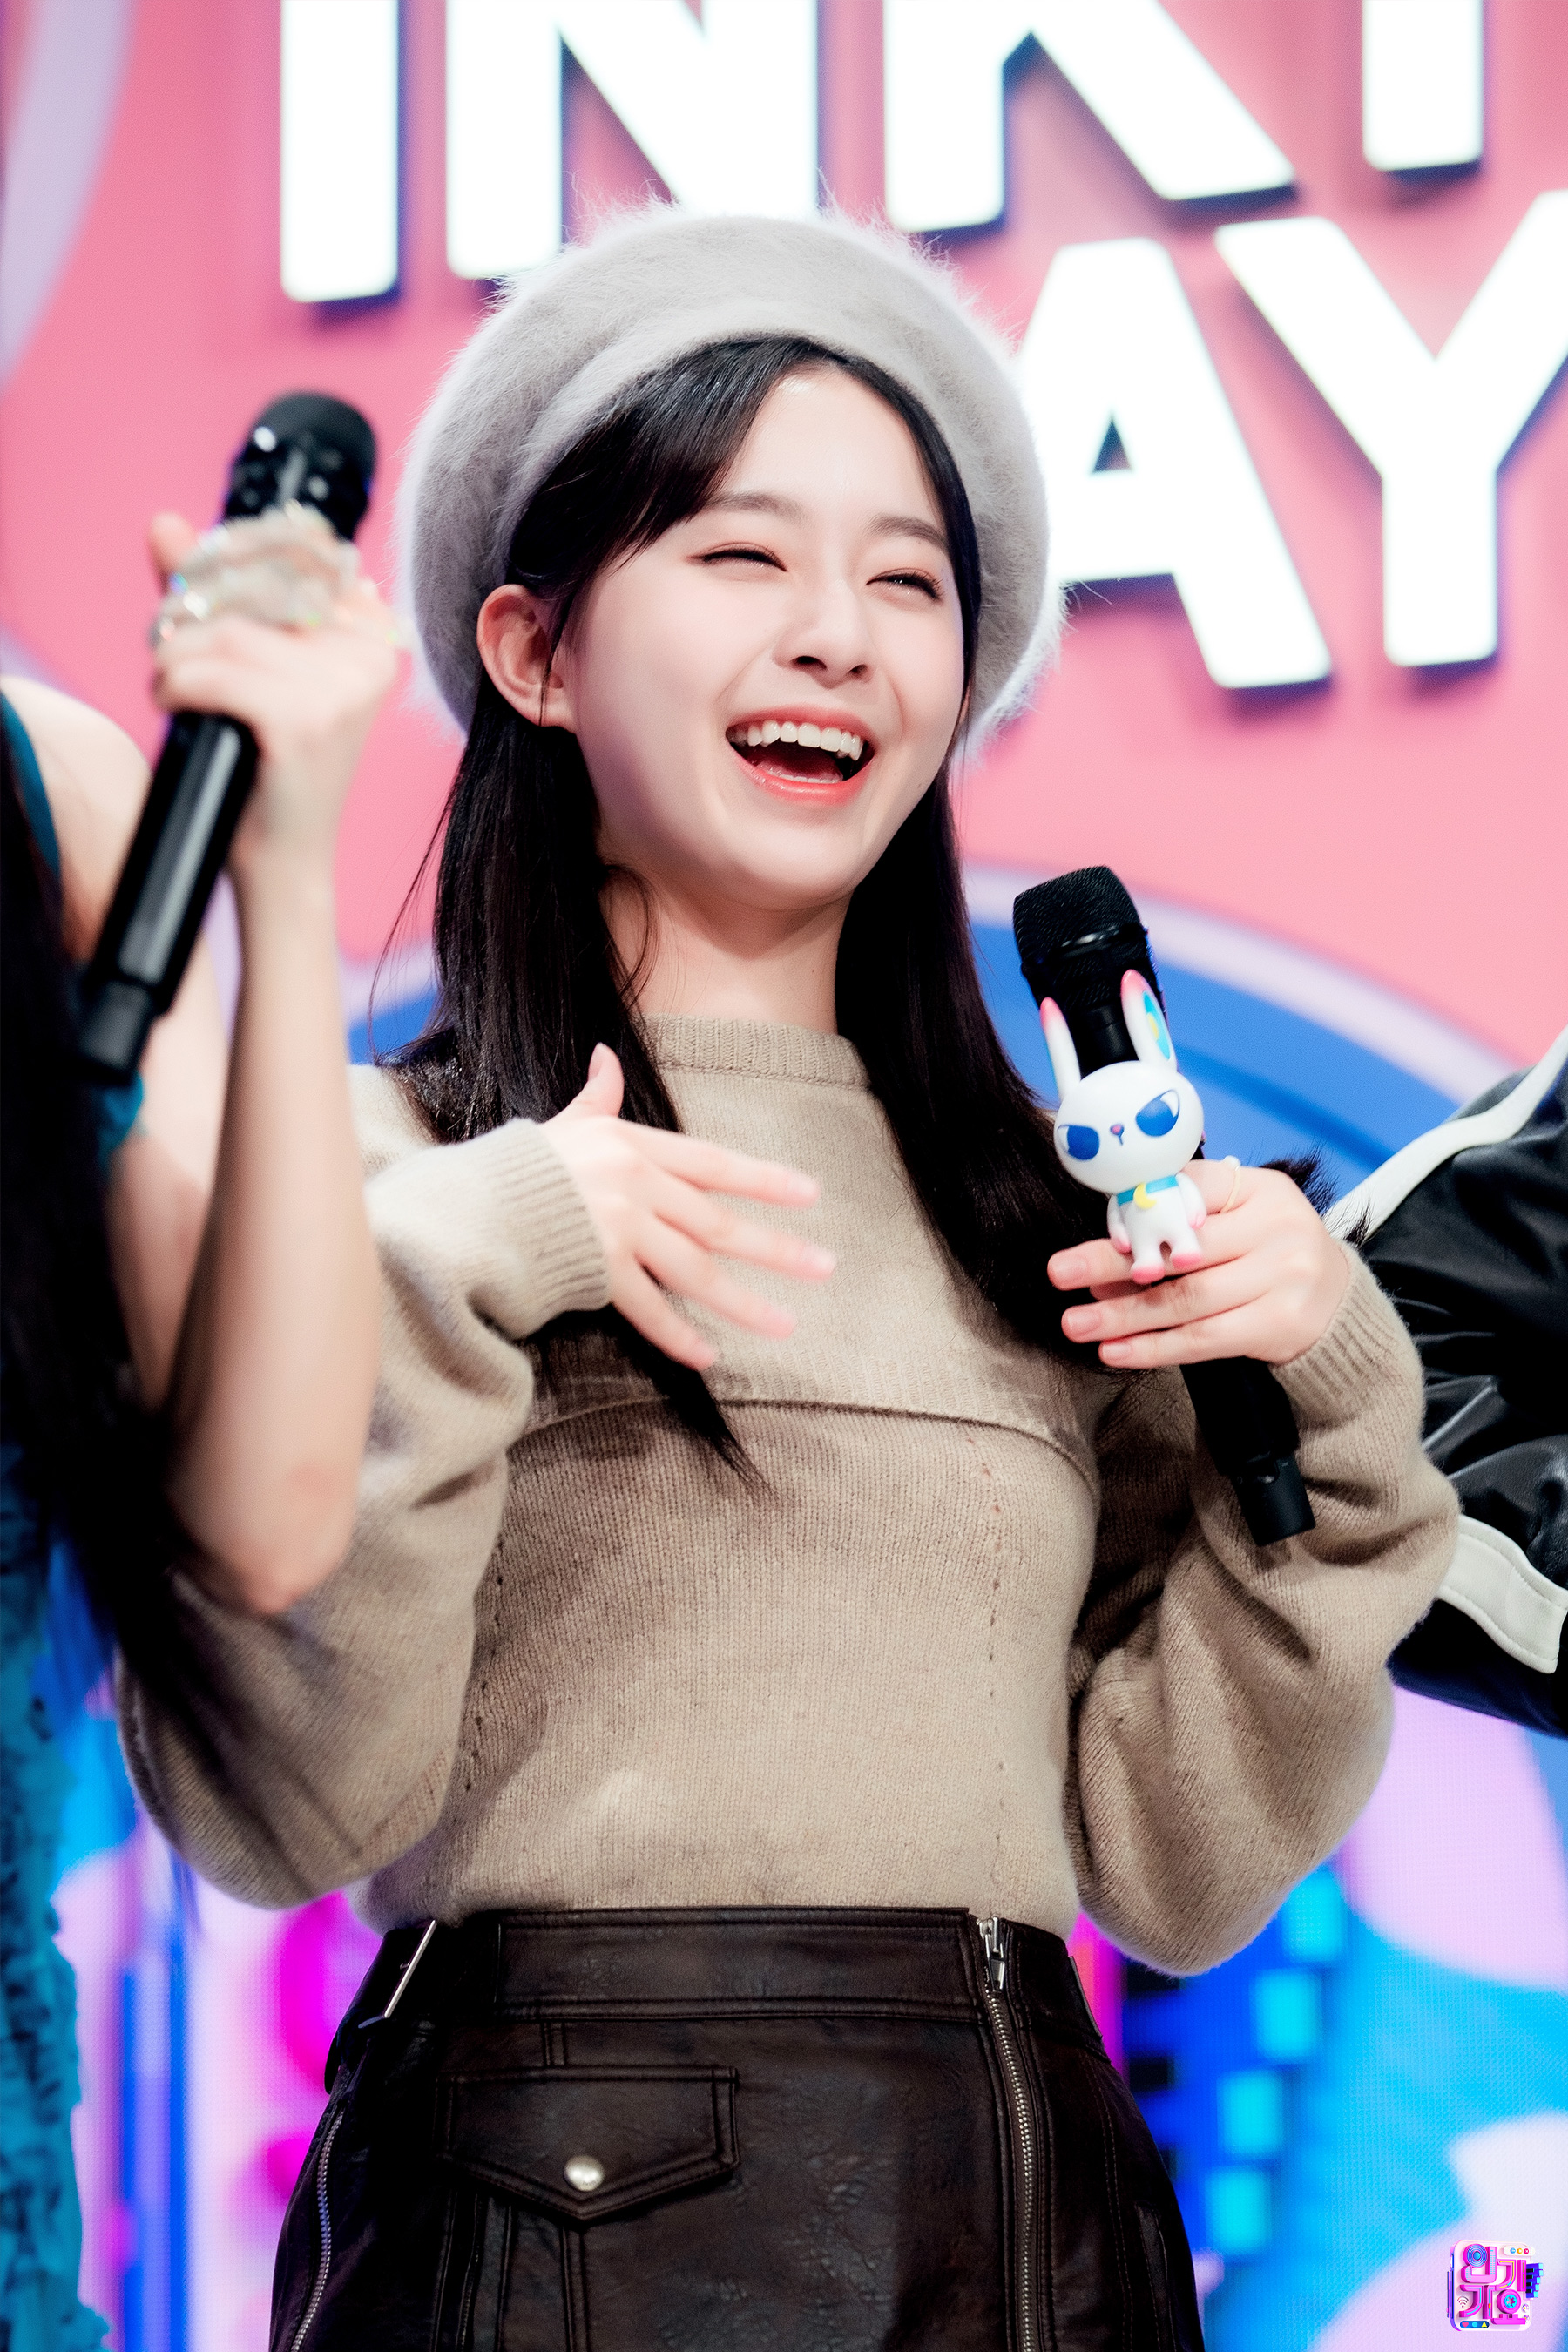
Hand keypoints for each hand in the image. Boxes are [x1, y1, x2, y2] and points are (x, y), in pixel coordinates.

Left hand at [147, 512, 401, 886]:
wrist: (284, 861)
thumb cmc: (264, 768)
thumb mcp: (248, 671)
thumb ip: (213, 594)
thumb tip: (164, 523)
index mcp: (369, 635)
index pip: (286, 556)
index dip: (226, 574)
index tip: (198, 613)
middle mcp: (366, 656)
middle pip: (249, 594)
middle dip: (192, 624)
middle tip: (175, 664)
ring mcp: (340, 689)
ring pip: (223, 635)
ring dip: (175, 662)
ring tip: (174, 695)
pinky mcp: (303, 721)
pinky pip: (212, 674)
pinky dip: (177, 688)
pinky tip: (178, 711)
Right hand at [544, 1046, 833, 1369]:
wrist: (465, 1208)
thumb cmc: (516, 1170)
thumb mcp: (562, 1126)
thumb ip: (595, 1098)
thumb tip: (607, 1058)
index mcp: (632, 1147)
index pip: (713, 1163)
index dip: (764, 1178)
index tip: (811, 1194)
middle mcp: (633, 1185)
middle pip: (718, 1221)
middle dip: (776, 1247)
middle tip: (825, 1267)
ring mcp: (616, 1229)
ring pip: (694, 1269)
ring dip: (742, 1301)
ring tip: (786, 1323)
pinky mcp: (594, 1270)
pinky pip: (647, 1308)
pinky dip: (678, 1334)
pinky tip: (710, 1355)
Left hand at [1047, 1160, 1348, 1368]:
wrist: (1337, 1303)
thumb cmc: (1269, 1253)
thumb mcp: (1239, 1219)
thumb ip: (1180, 1226)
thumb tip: (1101, 1260)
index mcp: (1262, 1189)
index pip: (1193, 1188)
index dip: (1144, 1209)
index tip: (1100, 1227)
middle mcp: (1278, 1228)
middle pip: (1182, 1248)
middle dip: (1113, 1262)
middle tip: (1061, 1272)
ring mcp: (1283, 1278)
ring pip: (1186, 1300)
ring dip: (1123, 1314)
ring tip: (1077, 1323)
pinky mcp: (1279, 1325)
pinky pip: (1203, 1340)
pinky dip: (1153, 1347)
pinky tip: (1115, 1351)